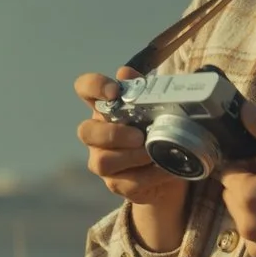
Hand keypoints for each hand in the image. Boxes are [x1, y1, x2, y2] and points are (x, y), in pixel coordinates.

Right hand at [76, 67, 193, 253]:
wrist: (170, 167)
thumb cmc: (158, 128)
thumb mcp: (156, 105)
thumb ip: (142, 88)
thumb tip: (125, 72)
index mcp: (105, 107)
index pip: (84, 88)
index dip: (93, 86)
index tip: (114, 92)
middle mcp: (97, 134)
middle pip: (85, 131)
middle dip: (112, 134)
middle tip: (138, 136)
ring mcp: (103, 161)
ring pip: (102, 162)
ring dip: (131, 157)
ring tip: (153, 153)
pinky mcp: (117, 184)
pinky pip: (127, 183)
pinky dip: (150, 176)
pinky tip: (166, 169)